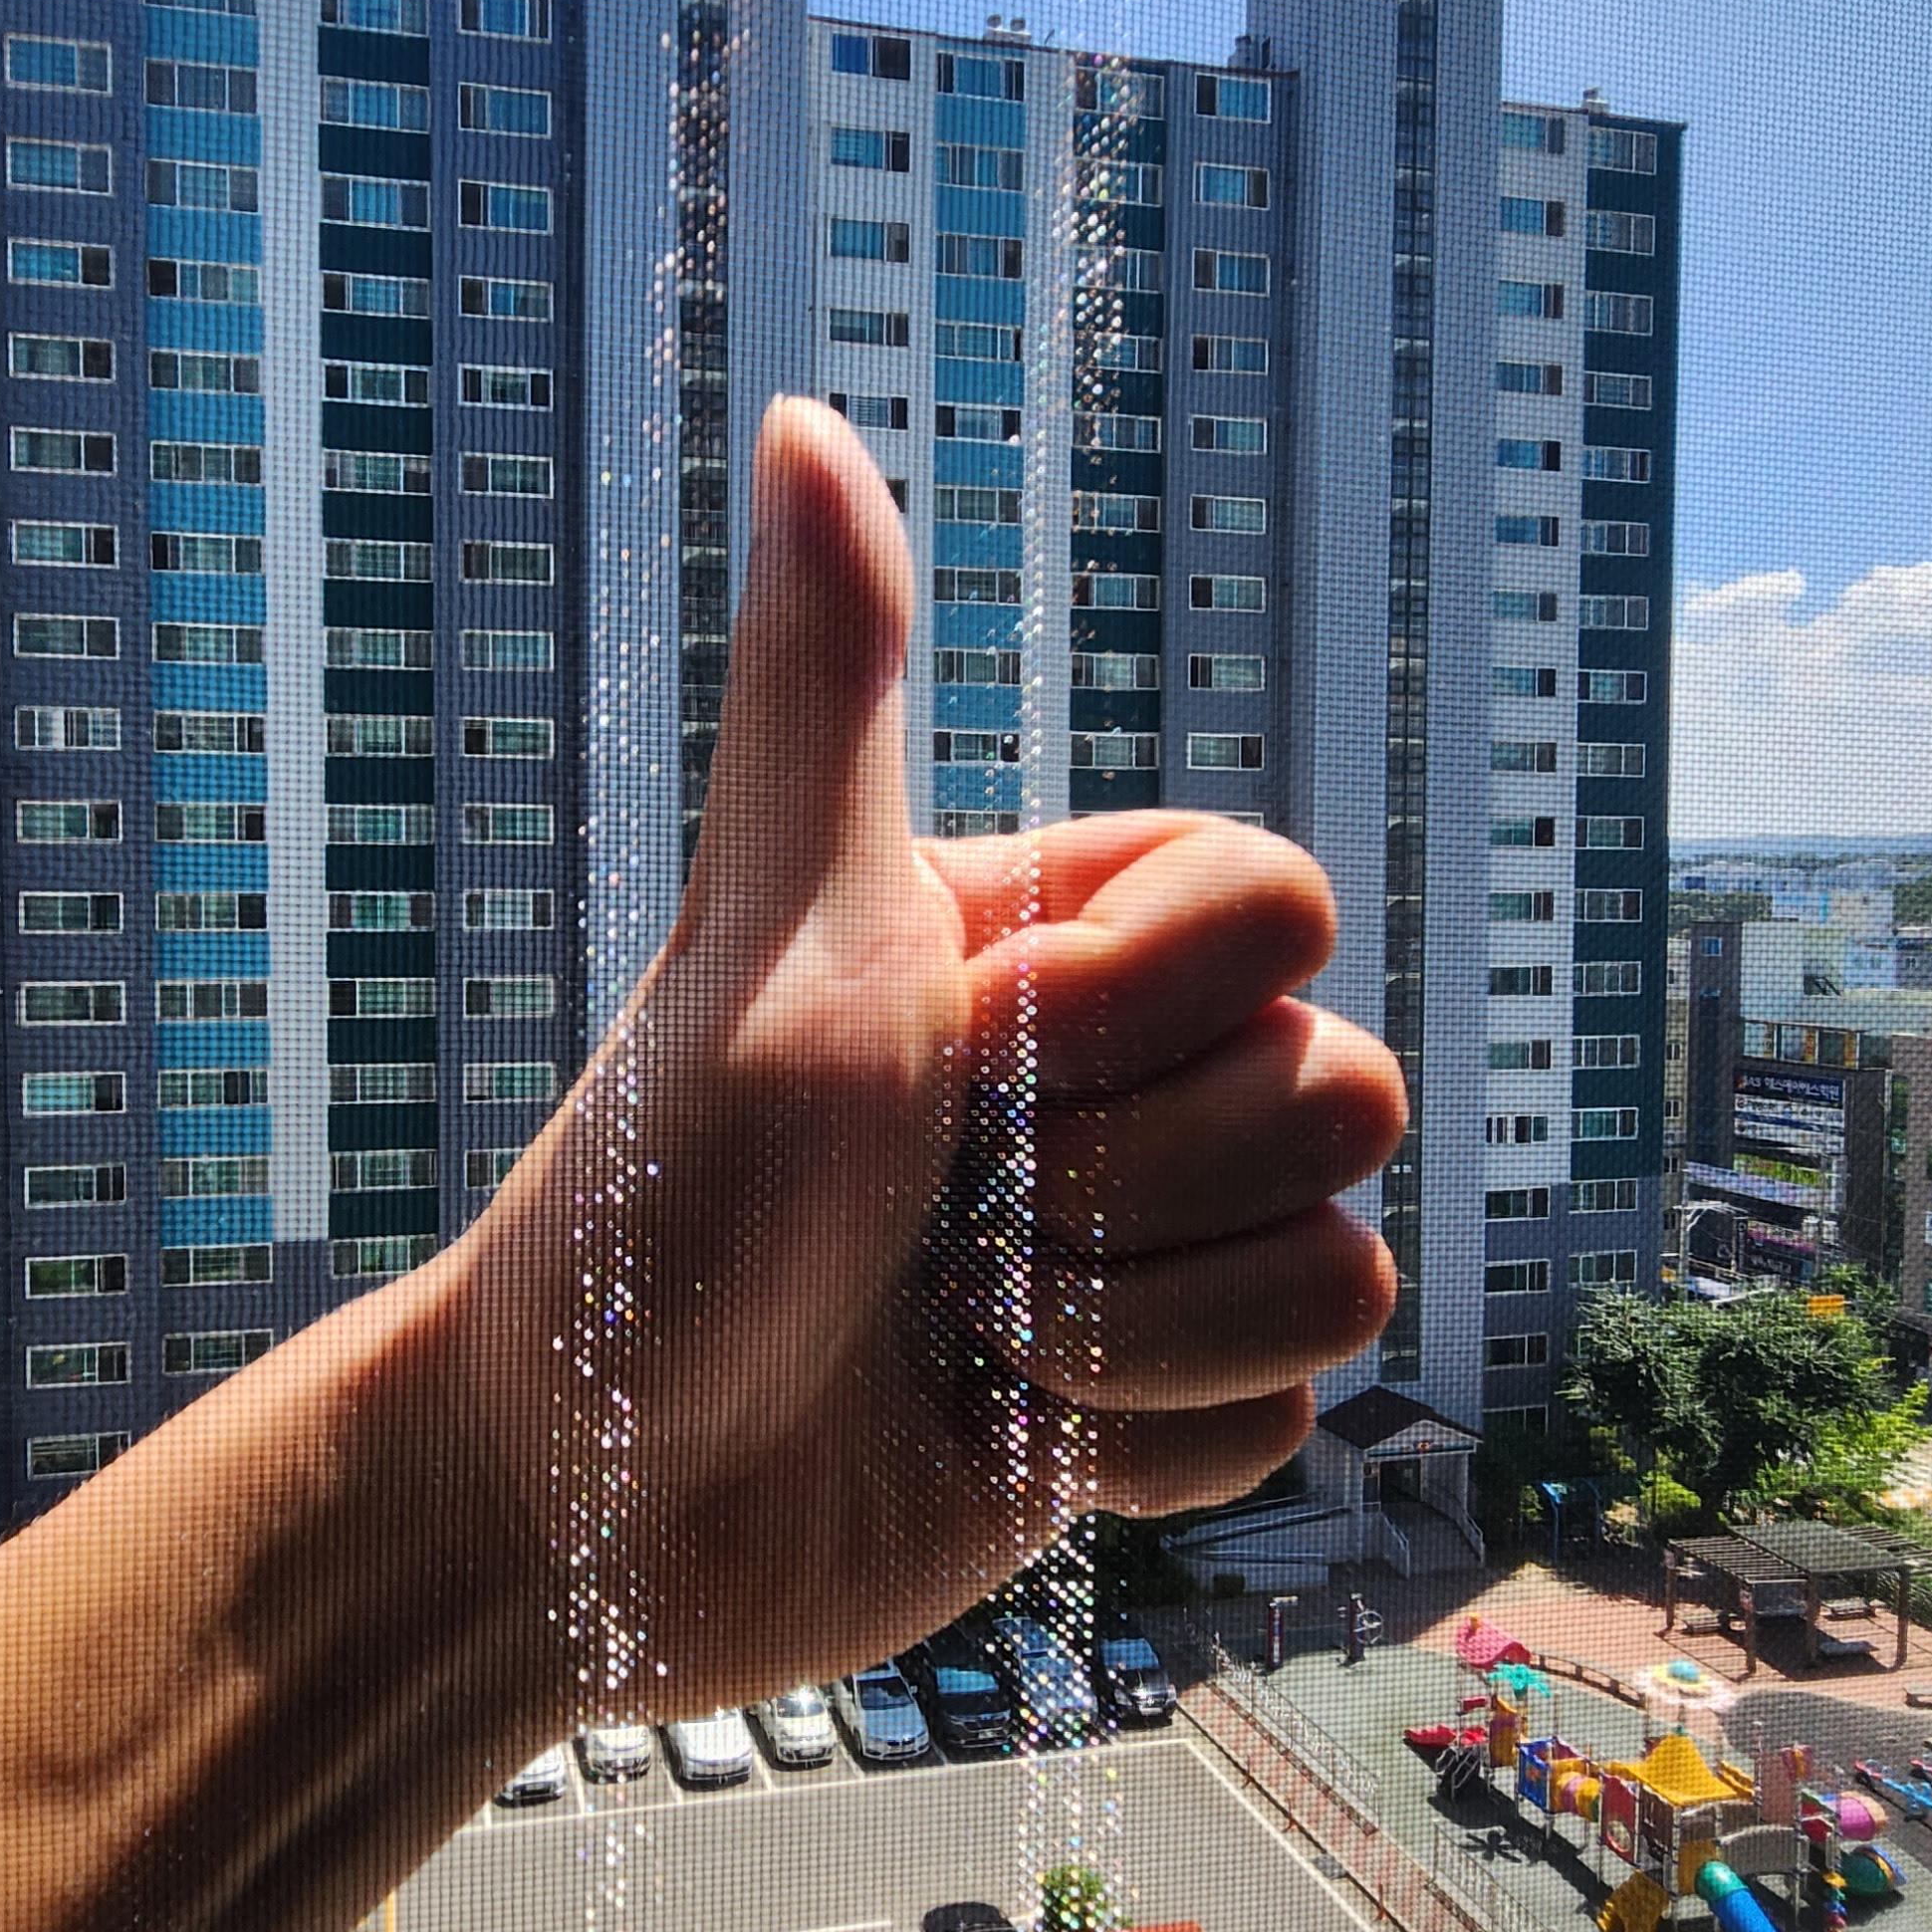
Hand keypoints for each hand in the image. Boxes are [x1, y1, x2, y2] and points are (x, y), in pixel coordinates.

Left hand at [435, 398, 1405, 1726]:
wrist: (587, 1512)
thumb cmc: (656, 1207)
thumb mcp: (770, 939)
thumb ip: (831, 692)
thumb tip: (804, 419)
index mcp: (1048, 935)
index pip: (1283, 908)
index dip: (1137, 1005)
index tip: (955, 1054)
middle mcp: (1119, 1079)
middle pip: (1344, 1092)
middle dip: (1126, 1188)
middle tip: (945, 1215)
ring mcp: (1150, 1252)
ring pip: (1340, 1270)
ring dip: (1133, 1336)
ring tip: (959, 1334)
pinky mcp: (1160, 1420)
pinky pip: (1294, 1418)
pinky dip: (1139, 1452)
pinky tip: (993, 1436)